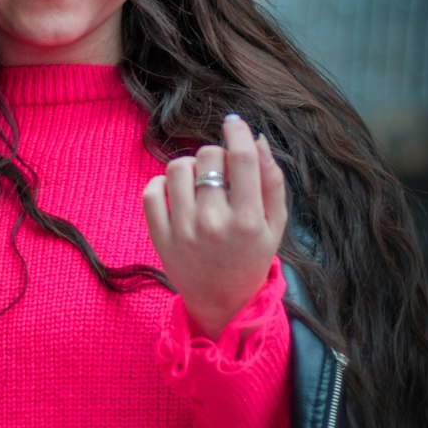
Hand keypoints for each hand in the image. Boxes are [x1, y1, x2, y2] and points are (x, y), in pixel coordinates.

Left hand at [142, 115, 286, 338]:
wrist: (223, 304)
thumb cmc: (252, 259)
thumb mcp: (275, 225)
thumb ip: (271, 181)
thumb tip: (257, 140)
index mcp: (248, 219)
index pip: (241, 159)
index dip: (237, 132)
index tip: (233, 123)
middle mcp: (214, 222)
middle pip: (208, 157)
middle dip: (216, 155)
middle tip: (222, 173)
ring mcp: (183, 230)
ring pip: (177, 168)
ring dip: (190, 167)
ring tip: (199, 183)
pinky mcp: (160, 237)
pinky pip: (151, 191)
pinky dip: (162, 184)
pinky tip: (176, 193)